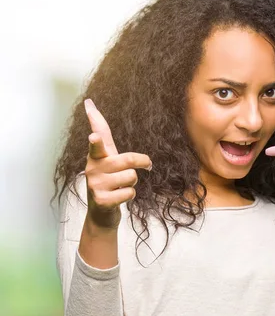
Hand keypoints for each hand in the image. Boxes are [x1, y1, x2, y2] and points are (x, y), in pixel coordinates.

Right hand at [84, 99, 151, 229]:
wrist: (101, 212)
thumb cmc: (107, 178)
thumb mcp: (106, 154)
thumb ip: (101, 132)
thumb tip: (89, 104)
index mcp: (96, 156)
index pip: (97, 143)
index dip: (97, 138)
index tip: (92, 131)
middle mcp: (92, 168)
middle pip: (128, 160)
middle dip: (141, 162)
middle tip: (145, 165)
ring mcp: (95, 185)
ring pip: (131, 177)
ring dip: (132, 182)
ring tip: (120, 186)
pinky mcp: (101, 200)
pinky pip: (129, 192)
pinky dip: (129, 195)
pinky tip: (118, 197)